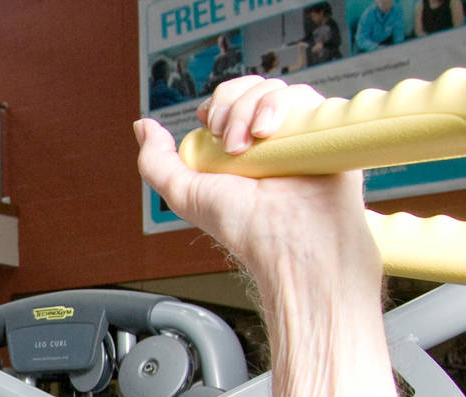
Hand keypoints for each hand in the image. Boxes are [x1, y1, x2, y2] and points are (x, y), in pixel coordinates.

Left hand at [134, 77, 374, 282]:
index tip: (213, 129)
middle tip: (231, 145)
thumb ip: (156, 161)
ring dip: (251, 110)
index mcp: (236, 147)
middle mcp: (265, 138)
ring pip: (272, 90)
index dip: (217, 106)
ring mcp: (294, 132)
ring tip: (252, 144)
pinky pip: (303, 97)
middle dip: (230, 109)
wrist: (287, 238)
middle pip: (246, 90)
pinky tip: (271, 133)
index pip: (226, 100)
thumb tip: (143, 126)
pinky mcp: (322, 130)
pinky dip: (281, 106)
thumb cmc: (241, 225)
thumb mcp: (183, 193)